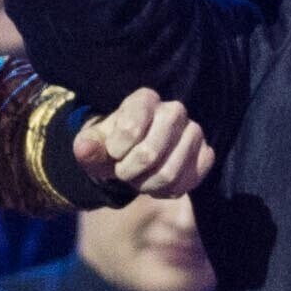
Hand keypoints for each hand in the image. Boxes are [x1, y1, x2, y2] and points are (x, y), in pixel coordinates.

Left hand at [74, 89, 212, 197]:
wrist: (134, 153)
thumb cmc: (112, 145)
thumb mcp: (94, 144)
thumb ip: (87, 146)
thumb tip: (83, 149)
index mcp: (145, 99)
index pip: (130, 129)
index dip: (115, 151)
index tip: (112, 152)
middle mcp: (174, 110)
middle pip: (149, 154)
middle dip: (129, 173)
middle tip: (124, 172)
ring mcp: (194, 131)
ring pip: (168, 173)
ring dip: (147, 186)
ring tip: (140, 178)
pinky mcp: (206, 153)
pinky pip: (189, 182)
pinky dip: (169, 192)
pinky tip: (159, 184)